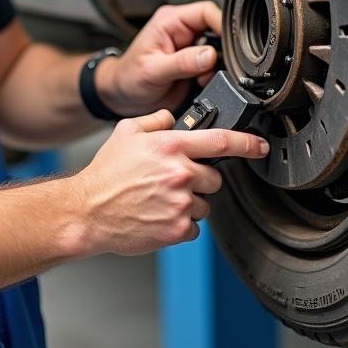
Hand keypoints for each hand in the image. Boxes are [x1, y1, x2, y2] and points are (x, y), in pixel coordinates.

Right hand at [70, 109, 268, 255]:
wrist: (87, 211)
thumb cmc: (105, 174)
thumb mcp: (127, 131)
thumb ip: (156, 120)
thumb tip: (173, 119)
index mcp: (170, 146)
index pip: (220, 141)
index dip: (247, 143)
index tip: (260, 146)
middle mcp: (179, 173)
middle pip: (214, 177)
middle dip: (200, 179)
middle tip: (173, 181)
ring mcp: (180, 203)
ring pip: (205, 204)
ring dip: (189, 203)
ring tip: (160, 200)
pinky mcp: (176, 229)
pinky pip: (194, 227)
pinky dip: (180, 224)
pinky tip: (159, 216)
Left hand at [96, 1, 222, 116]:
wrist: (122, 96)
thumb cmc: (128, 77)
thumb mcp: (153, 70)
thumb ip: (182, 62)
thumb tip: (209, 56)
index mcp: (170, 21)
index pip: (206, 11)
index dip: (222, 24)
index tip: (231, 43)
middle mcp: (182, 30)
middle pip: (217, 29)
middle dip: (221, 50)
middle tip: (213, 68)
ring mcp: (189, 47)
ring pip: (218, 49)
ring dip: (216, 66)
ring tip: (201, 78)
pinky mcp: (194, 63)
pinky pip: (214, 65)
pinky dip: (213, 75)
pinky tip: (200, 83)